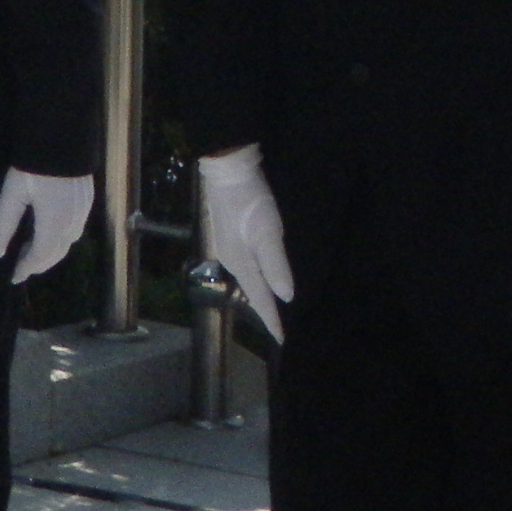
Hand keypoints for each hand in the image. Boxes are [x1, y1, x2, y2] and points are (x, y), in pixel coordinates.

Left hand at [0, 168, 93, 282]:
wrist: (62, 139)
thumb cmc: (34, 166)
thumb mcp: (13, 194)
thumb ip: (4, 224)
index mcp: (53, 225)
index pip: (39, 256)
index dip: (26, 268)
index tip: (14, 278)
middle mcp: (72, 223)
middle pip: (56, 253)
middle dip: (38, 264)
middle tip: (21, 268)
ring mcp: (82, 212)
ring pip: (67, 243)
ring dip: (50, 252)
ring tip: (31, 252)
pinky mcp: (86, 201)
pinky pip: (74, 229)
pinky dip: (60, 239)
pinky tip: (48, 232)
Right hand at [196, 145, 294, 342]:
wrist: (226, 169)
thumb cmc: (249, 201)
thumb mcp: (267, 232)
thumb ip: (276, 265)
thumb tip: (286, 298)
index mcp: (241, 263)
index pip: (260, 299)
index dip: (272, 320)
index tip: (283, 341)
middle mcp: (232, 260)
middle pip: (251, 293)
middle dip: (265, 311)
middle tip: (280, 328)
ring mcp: (229, 247)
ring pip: (249, 280)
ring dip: (261, 295)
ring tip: (274, 307)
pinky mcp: (231, 235)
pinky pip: (247, 267)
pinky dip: (258, 278)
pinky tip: (264, 275)